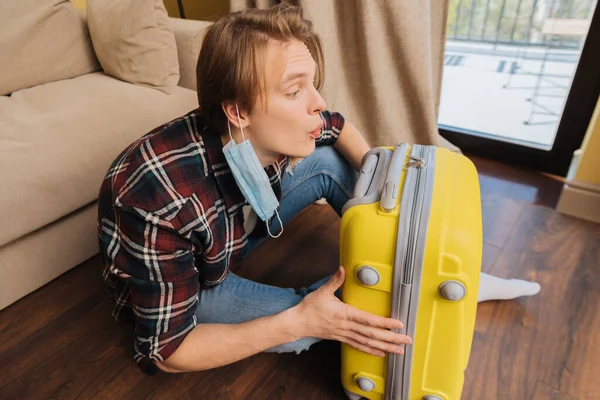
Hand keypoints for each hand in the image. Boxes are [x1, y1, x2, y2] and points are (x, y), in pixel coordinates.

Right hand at [292, 265, 411, 356]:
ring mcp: (344, 334)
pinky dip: (371, 350)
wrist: (298, 323)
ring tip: (399, 350)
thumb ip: (335, 280)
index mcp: (344, 314)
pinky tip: (381, 353)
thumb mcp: (322, 292)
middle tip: (406, 340)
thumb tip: (343, 268)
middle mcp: (346, 326)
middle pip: (372, 334)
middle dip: (391, 338)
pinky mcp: (342, 338)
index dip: (384, 322)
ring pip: (367, 342)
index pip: (368, 320)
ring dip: (385, 347)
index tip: (398, 324)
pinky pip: (358, 346)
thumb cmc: (310, 307)